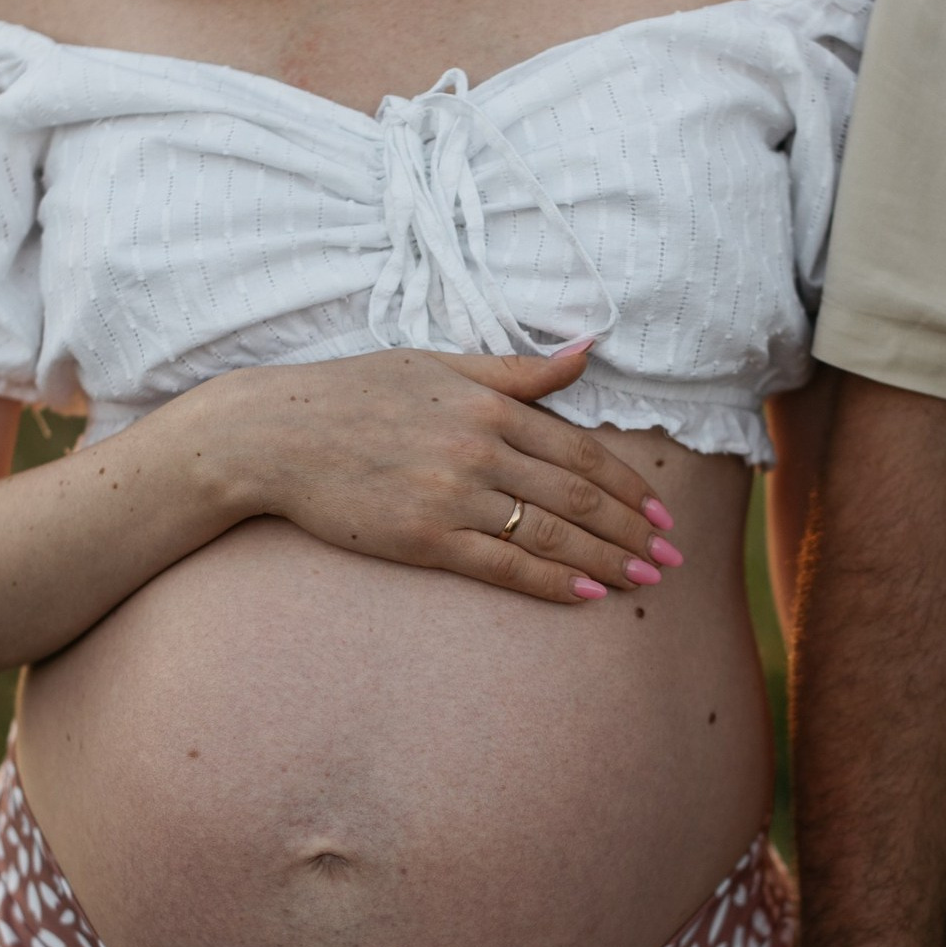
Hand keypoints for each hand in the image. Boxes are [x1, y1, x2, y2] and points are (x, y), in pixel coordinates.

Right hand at [226, 346, 677, 601]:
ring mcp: (452, 496)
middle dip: (631, 529)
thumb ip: (518, 369)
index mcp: (488, 405)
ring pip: (549, 533)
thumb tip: (588, 350)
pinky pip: (502, 565)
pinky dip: (550, 581)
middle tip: (670, 556)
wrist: (274, 435)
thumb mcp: (439, 364)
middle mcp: (479, 449)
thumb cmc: (355, 393)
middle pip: (576, 496)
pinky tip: (586, 596)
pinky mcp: (423, 538)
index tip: (657, 510)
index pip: (578, 450)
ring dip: (605, 559)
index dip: (626, 485)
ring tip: (644, 580)